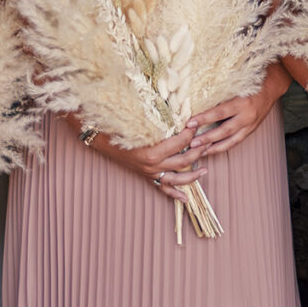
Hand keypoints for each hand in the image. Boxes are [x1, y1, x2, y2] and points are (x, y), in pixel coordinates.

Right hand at [89, 116, 207, 201]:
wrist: (100, 139)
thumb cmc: (119, 128)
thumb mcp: (140, 122)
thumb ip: (160, 118)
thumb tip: (178, 108)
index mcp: (152, 152)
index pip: (180, 142)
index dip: (191, 133)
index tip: (196, 124)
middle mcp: (153, 165)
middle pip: (183, 160)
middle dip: (198, 151)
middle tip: (207, 142)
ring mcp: (150, 172)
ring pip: (177, 178)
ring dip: (192, 175)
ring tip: (205, 171)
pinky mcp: (147, 176)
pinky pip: (162, 188)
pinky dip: (174, 194)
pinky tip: (185, 198)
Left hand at [187, 84, 281, 161]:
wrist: (272, 87)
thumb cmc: (251, 82)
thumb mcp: (236, 85)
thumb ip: (221, 94)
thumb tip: (197, 102)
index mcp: (243, 103)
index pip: (220, 113)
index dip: (204, 119)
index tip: (190, 123)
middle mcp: (248, 116)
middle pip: (225, 131)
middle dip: (207, 138)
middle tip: (192, 144)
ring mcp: (251, 125)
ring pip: (232, 141)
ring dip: (214, 148)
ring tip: (200, 152)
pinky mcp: (252, 130)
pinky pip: (236, 141)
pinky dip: (224, 146)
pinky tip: (212, 149)